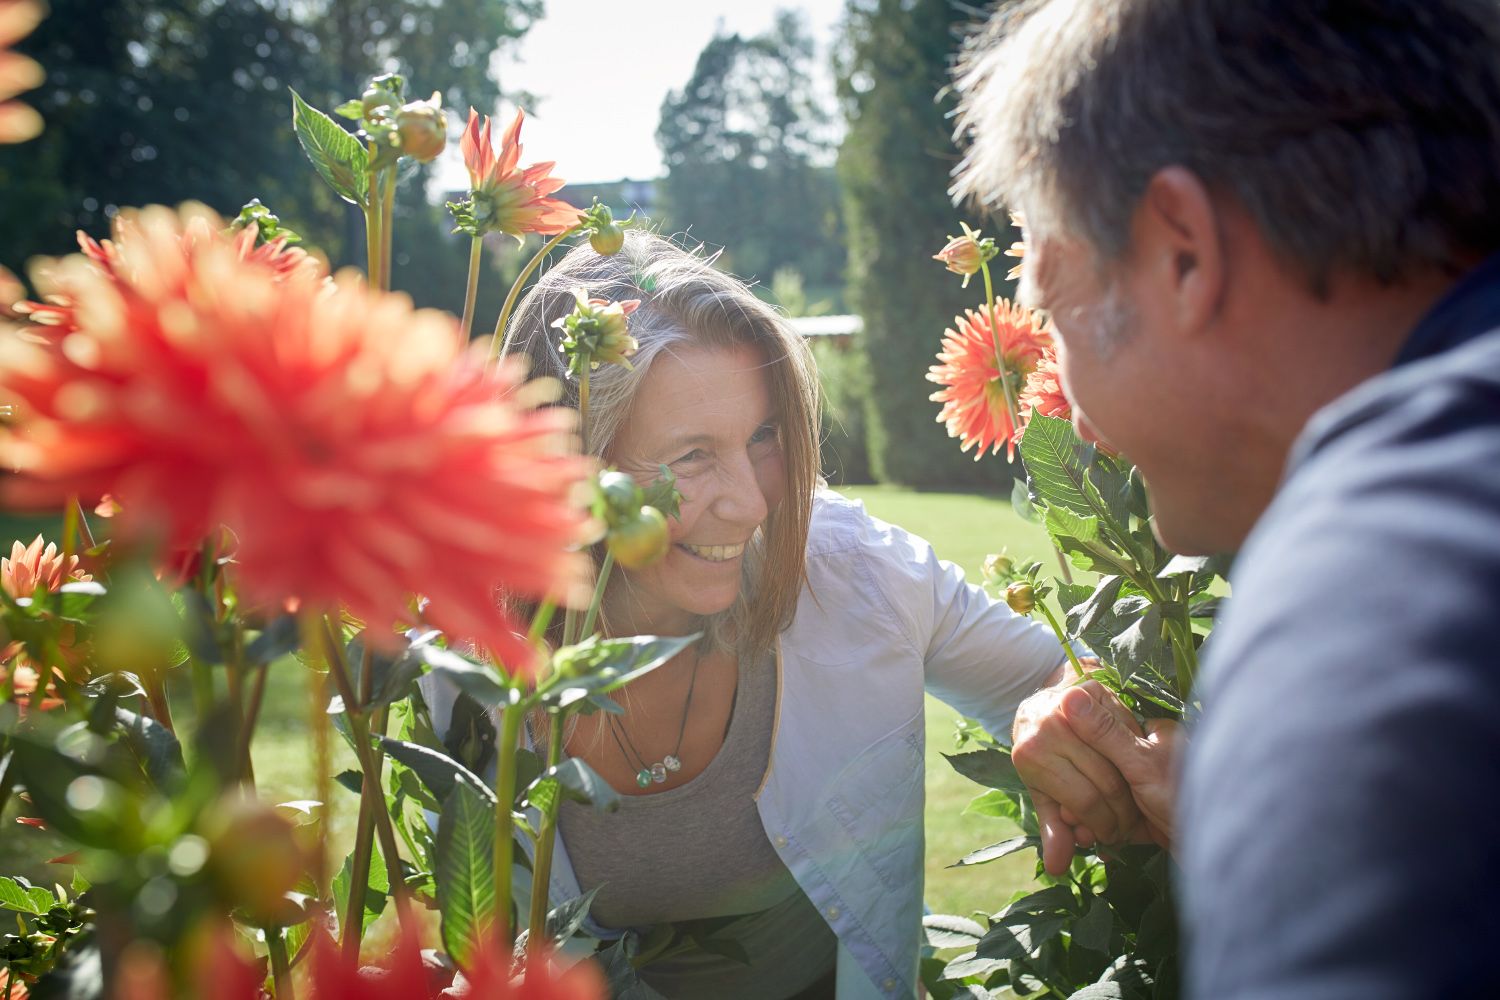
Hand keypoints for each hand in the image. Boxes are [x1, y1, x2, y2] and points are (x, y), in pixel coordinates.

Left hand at [1012, 679, 1144, 874]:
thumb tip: (1056, 868)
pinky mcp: (1090, 689)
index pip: (1084, 800)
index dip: (1103, 825)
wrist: (1036, 708)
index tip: (1112, 838)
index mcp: (1032, 755)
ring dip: (1134, 786)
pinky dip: (1136, 750)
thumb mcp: (1042, 794)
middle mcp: (1049, 728)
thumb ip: (1052, 829)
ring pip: (1120, 758)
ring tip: (1134, 806)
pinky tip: (1137, 769)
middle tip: (1126, 827)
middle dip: (1121, 813)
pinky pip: (1127, 730)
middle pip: (1106, 782)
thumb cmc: (1040, 759)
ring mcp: (1070, 706)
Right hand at [1058, 684, 1181, 852]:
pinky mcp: (1149, 819)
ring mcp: (1150, 790)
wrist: (1216, 852)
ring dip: (1094, 815)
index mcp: (1155, 734)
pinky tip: (1096, 841)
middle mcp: (1153, 758)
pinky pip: (1119, 820)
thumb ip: (1104, 732)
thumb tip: (1069, 695)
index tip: (1065, 768)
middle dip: (1087, 792)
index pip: (1107, 730)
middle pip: (1104, 767)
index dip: (1083, 749)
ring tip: (1084, 832)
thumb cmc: (1183, 798)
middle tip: (1070, 813)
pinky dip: (1107, 830)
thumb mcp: (1139, 762)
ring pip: (1109, 796)